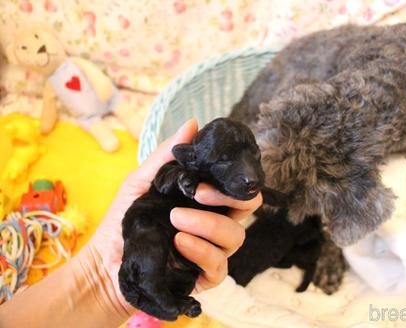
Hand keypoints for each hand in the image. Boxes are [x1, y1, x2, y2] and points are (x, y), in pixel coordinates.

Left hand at [81, 118, 261, 314]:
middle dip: (227, 197)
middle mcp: (214, 224)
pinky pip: (219, 264)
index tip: (206, 173)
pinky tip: (180, 243)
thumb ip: (167, 156)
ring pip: (235, 236)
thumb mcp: (141, 182)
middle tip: (196, 193)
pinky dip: (202, 251)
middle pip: (246, 208)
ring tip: (176, 220)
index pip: (236, 186)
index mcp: (205, 201)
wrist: (103, 264)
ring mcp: (211, 251)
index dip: (232, 177)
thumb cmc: (124, 221)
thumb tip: (193, 124)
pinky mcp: (204, 276)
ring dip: (208, 225)